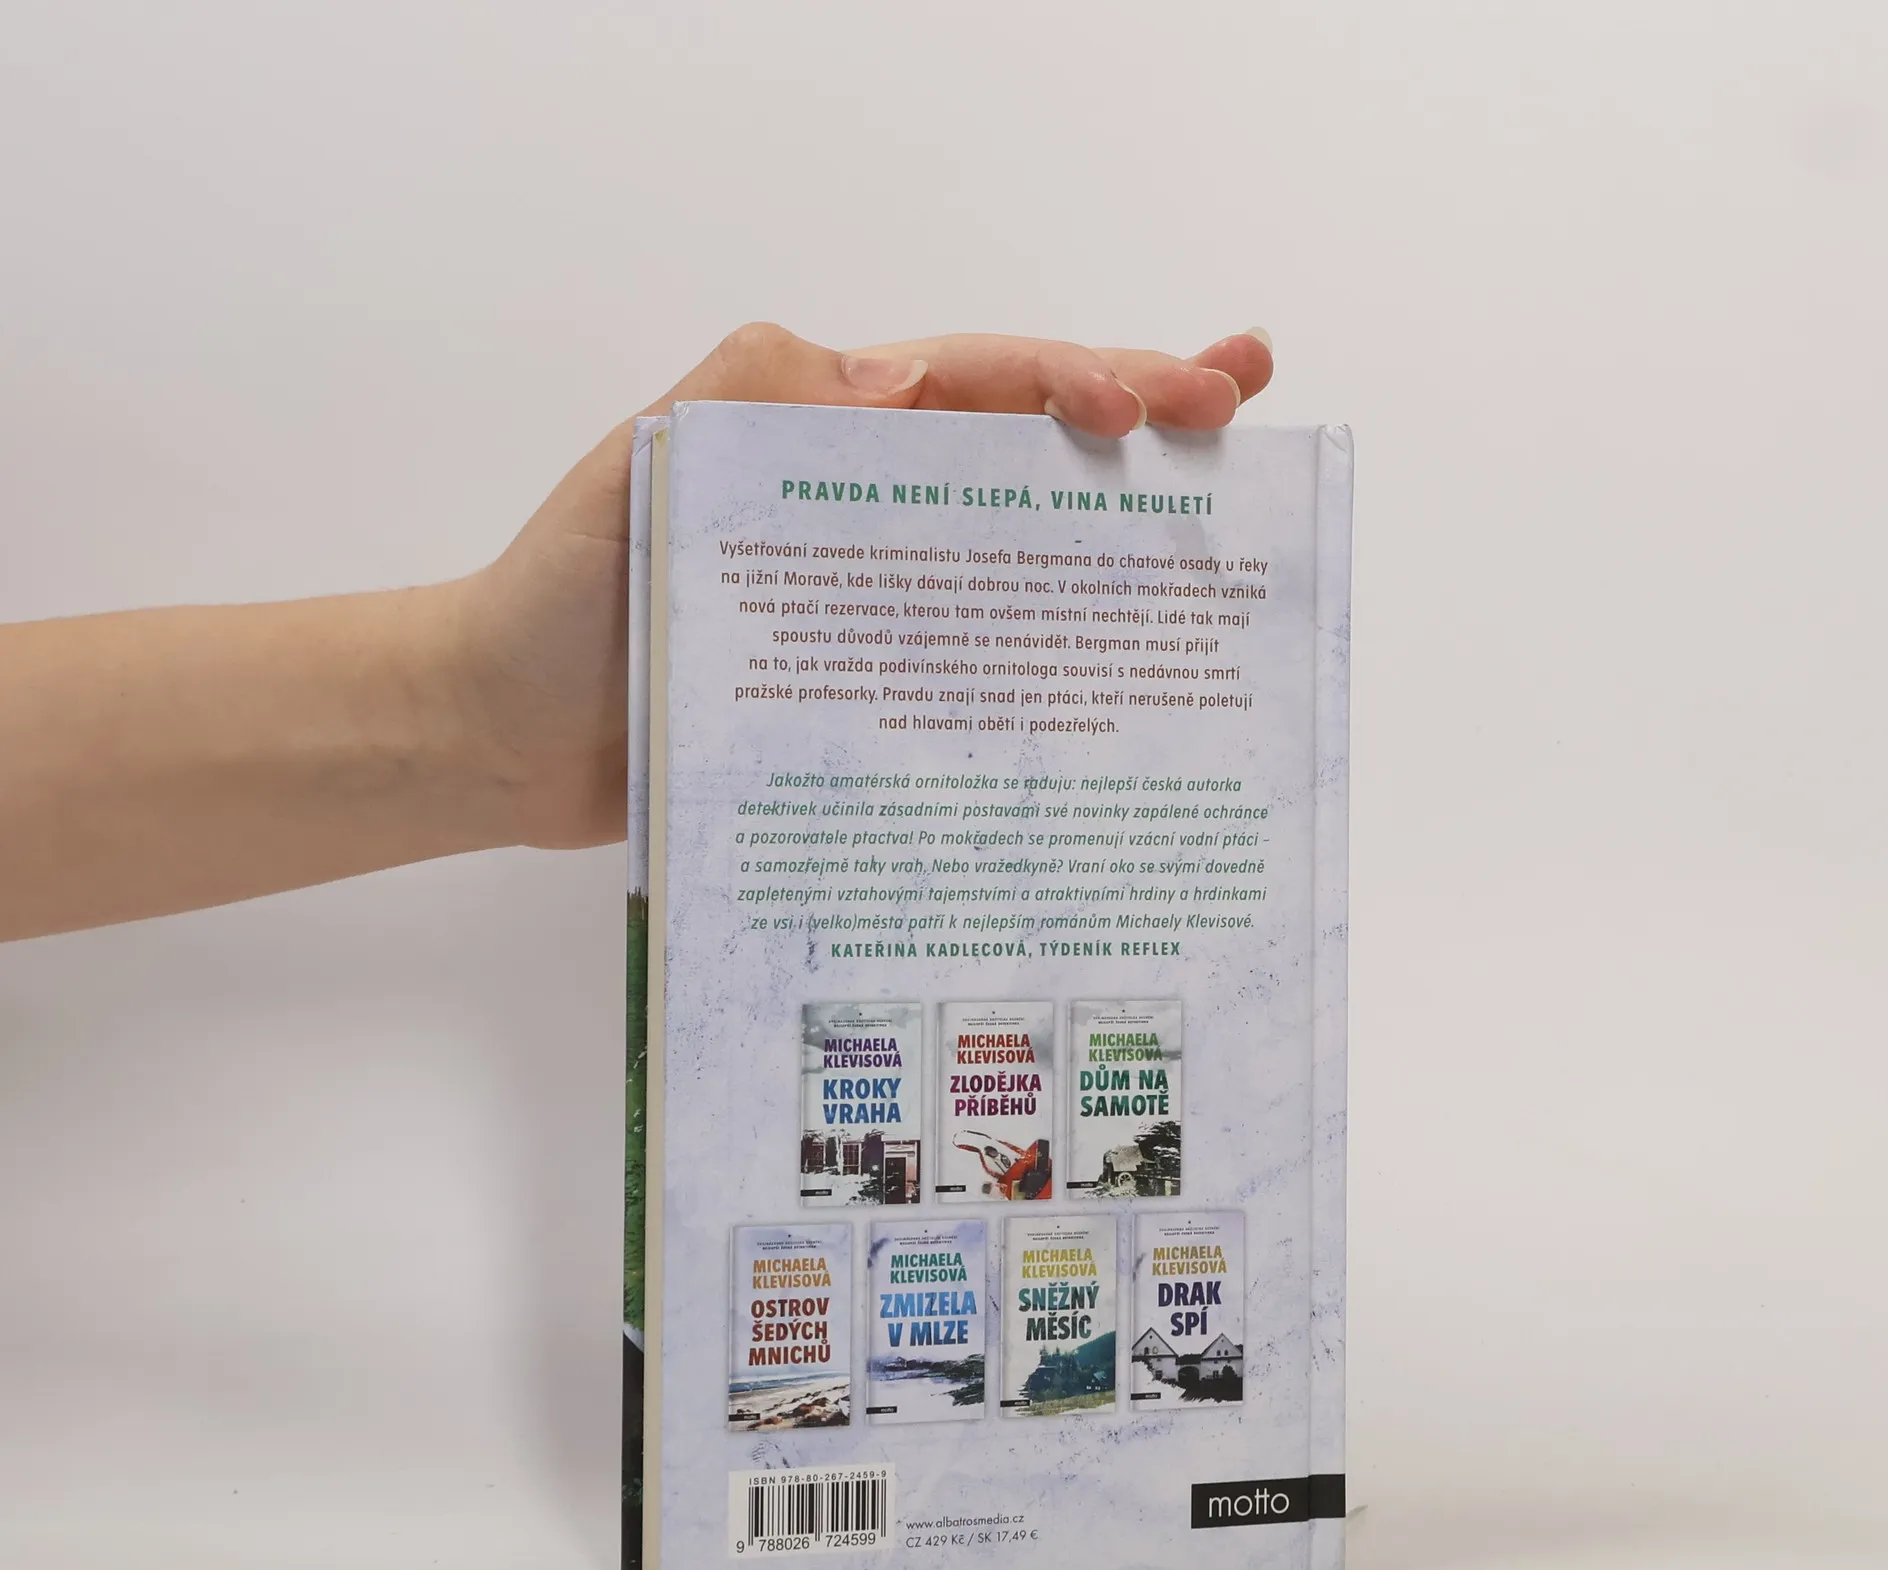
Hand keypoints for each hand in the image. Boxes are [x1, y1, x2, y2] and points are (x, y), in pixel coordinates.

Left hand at [457, 324, 1274, 849]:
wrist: (505, 738)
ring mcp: (877, 605)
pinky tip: (1120, 680)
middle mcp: (870, 510)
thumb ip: (750, 397)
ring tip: (1222, 526)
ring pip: (1017, 557)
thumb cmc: (559, 595)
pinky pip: (972, 666)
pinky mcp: (868, 694)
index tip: (1163, 399)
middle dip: (1142, 422)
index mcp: (830, 434)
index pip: (979, 382)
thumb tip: (903, 377)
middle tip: (1247, 402)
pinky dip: (1049, 663)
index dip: (1080, 379)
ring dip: (1118, 538)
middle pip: (1027, 455)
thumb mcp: (641, 470)